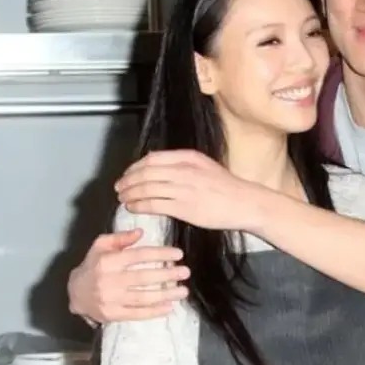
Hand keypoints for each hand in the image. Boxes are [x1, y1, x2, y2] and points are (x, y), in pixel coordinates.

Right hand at [67, 230, 189, 322]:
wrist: (74, 293)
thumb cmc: (92, 265)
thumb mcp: (100, 246)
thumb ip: (120, 238)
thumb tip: (140, 232)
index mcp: (108, 262)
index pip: (138, 256)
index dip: (160, 254)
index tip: (178, 254)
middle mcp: (110, 281)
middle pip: (143, 278)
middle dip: (167, 275)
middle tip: (185, 272)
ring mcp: (111, 300)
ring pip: (143, 298)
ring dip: (165, 295)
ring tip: (183, 291)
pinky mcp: (113, 315)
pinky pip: (137, 314)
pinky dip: (154, 312)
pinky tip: (169, 307)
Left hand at [114, 150, 261, 231]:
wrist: (244, 203)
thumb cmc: (226, 187)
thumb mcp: (205, 166)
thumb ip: (183, 164)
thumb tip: (157, 166)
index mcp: (189, 158)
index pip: (152, 159)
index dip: (135, 167)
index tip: (127, 174)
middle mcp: (184, 170)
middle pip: (145, 173)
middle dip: (128, 181)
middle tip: (119, 188)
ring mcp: (183, 189)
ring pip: (146, 188)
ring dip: (130, 194)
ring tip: (123, 199)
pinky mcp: (184, 207)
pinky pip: (153, 204)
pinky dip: (139, 205)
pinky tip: (133, 207)